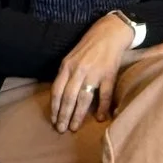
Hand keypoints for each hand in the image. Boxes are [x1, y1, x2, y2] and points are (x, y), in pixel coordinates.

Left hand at [50, 15, 132, 133]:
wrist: (109, 32)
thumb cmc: (89, 46)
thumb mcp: (71, 57)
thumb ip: (66, 74)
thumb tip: (60, 93)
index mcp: (67, 66)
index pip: (57, 90)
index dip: (55, 107)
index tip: (53, 119)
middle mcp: (78, 70)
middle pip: (68, 98)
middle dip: (64, 115)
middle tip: (61, 129)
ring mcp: (94, 73)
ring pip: (83, 99)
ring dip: (78, 115)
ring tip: (74, 127)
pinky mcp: (109, 75)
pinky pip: (104, 95)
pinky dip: (102, 107)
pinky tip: (99, 118)